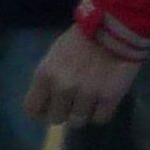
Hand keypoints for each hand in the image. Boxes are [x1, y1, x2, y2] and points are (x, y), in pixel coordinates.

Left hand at [25, 30, 142, 126]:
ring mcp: (86, 94)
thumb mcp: (55, 55)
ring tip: (92, 100)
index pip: (32, 109)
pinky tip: (105, 99)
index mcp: (45, 75)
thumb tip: (50, 100)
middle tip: (74, 102)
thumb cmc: (83, 38)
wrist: (116, 28)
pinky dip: (102, 112)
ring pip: (78, 121)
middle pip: (56, 119)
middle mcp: (63, 88)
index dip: (42, 111)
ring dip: (84, 112)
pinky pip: (100, 118)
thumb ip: (49, 78)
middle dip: (64, 112)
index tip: (51, 107)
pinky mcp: (109, 97)